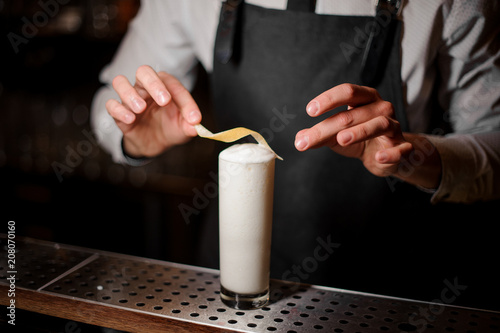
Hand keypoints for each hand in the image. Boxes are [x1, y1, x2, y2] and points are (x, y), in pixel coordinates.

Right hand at [105, 65, 201, 157]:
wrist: (155, 144)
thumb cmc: (170, 128)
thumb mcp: (184, 128)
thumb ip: (191, 124)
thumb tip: (195, 123)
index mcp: (165, 87)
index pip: (171, 83)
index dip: (183, 99)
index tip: (192, 116)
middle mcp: (146, 89)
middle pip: (143, 72)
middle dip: (153, 83)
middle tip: (164, 100)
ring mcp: (130, 99)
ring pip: (120, 82)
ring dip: (130, 94)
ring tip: (141, 108)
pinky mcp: (119, 114)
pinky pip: (111, 105)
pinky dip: (119, 110)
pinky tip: (130, 118)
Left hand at [294, 83, 412, 177]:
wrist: (385, 156)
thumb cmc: (359, 139)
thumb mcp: (335, 136)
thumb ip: (319, 135)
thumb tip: (299, 139)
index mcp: (365, 99)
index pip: (348, 91)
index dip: (329, 99)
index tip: (310, 110)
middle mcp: (381, 108)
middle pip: (354, 113)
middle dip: (328, 127)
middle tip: (306, 139)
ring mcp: (394, 127)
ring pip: (380, 124)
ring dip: (360, 131)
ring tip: (341, 139)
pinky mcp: (402, 147)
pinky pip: (400, 148)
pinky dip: (390, 152)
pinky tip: (378, 157)